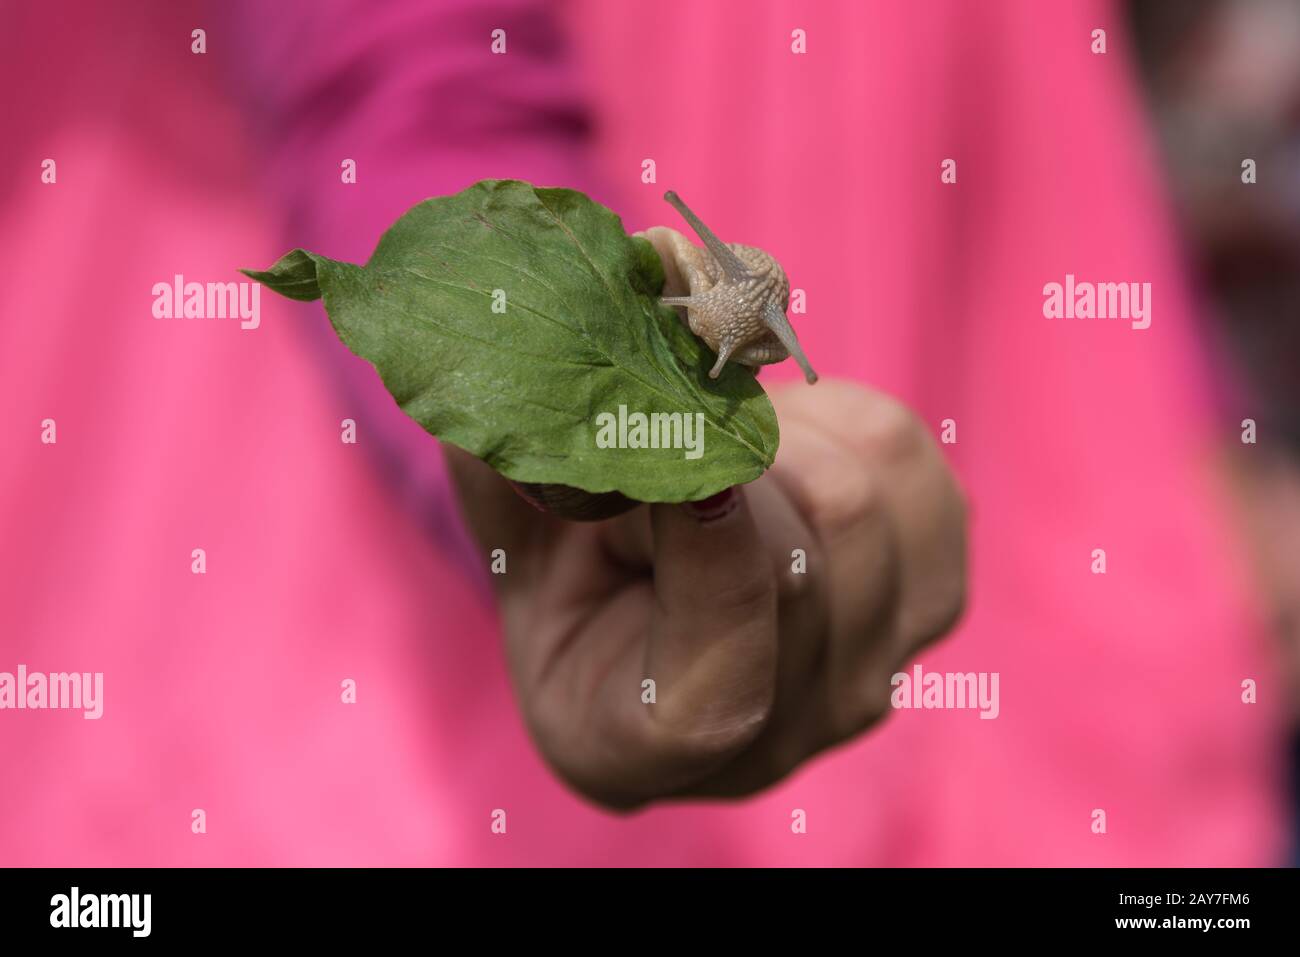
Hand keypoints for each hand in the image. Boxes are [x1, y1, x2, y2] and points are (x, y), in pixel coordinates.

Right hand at [446, 379, 966, 808]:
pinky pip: (908, 466)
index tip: (662, 446)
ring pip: (859, 501)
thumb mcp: (515, 555)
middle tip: (668, 411)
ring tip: (719, 439)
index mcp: (660, 743)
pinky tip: (788, 440)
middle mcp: (791, 729)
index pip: (724, 673)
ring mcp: (878, 669)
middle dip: (722, 455)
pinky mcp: (935, 594)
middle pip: (797, 557)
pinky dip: (842, 418)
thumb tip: (526, 353)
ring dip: (779, 434)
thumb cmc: (575, 600)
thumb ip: (509, 477)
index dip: (704, 548)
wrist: (667, 631)